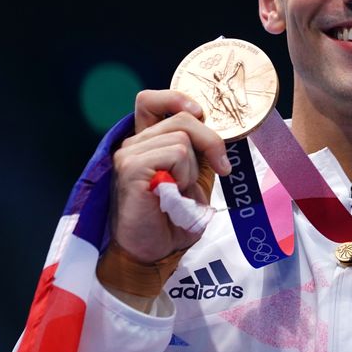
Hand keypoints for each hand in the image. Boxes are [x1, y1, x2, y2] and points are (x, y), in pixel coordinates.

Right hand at [109, 90, 231, 262]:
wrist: (155, 253)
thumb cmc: (173, 219)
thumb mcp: (194, 178)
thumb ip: (199, 151)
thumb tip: (218, 129)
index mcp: (146, 143)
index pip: (151, 100)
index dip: (177, 98)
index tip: (200, 114)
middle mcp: (134, 144)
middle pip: (181, 117)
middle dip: (211, 141)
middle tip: (222, 167)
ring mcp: (129, 155)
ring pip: (182, 138)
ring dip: (192, 169)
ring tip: (180, 192)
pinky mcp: (131, 169)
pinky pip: (175, 153)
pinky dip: (184, 175)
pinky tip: (172, 194)